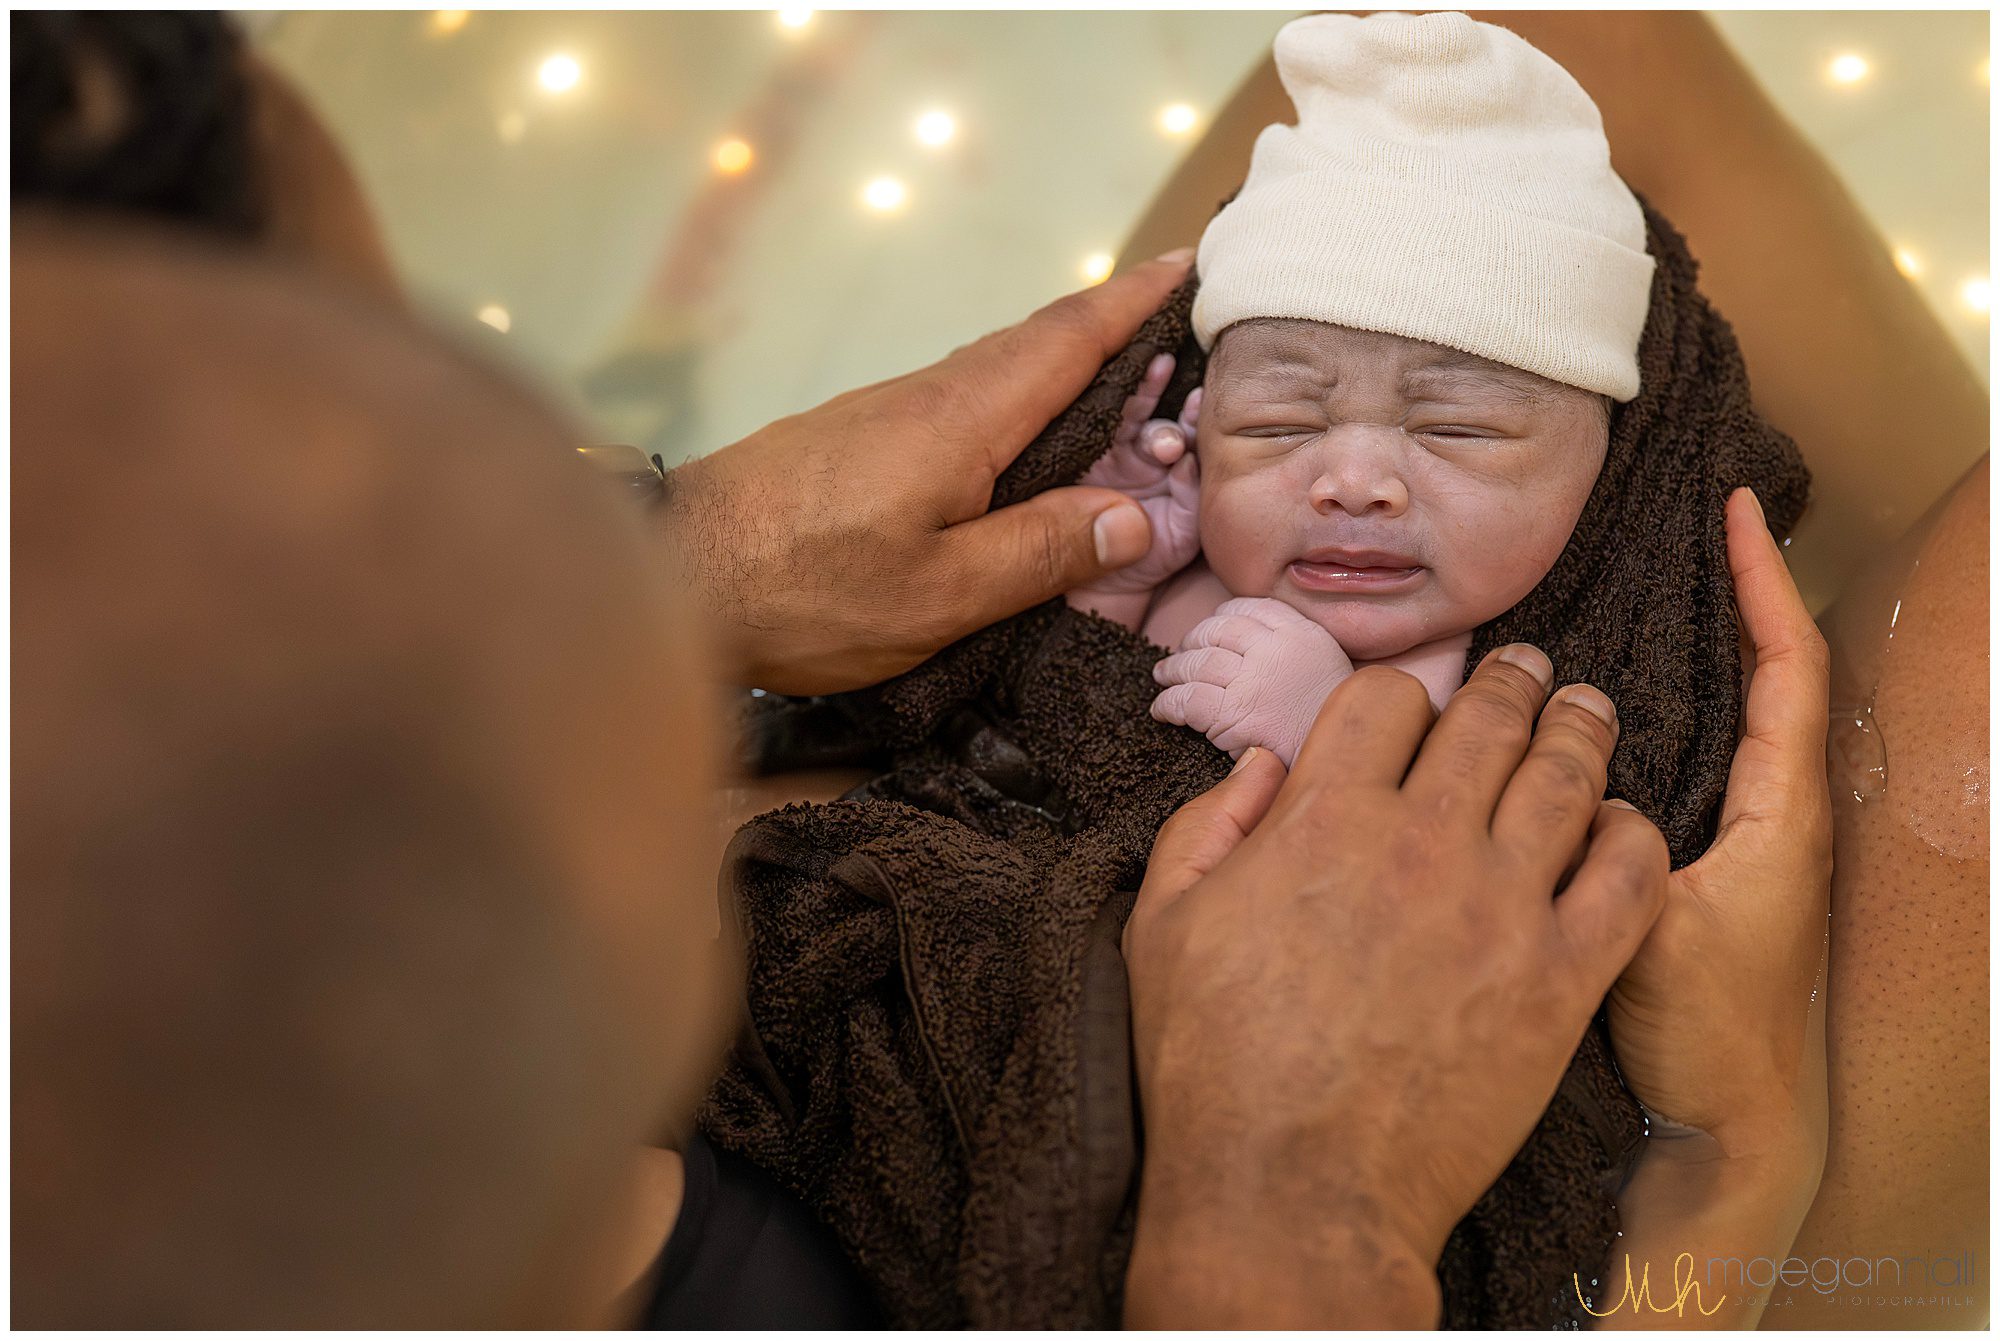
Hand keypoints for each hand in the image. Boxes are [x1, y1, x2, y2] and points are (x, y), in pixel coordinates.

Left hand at [660, 252, 1194, 693]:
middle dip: (1110, 329)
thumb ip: (1038, 553)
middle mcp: (927, 399)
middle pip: (1036, 346)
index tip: (1186, 266)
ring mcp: (886, 416)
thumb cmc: (798, 590)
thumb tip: (1130, 517)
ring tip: (1119, 390)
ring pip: (995, 376)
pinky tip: (1021, 445)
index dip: (1132, 304)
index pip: (1067, 341)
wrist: (670, 574)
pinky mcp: (857, 442)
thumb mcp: (939, 596)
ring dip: (1062, 369)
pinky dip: (1013, 406)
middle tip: (1175, 331)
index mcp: (960, 422)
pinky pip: (959, 405)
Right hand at [1122, 647, 1669, 1325]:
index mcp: (1324, 818)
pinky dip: (1634, 834)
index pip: (1388, 697)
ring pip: (1569, 776)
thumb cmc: (1214, 1066)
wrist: (1293, 1193)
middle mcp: (1421, 842)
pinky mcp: (1559, 980)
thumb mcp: (1164, 926)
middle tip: (1531, 672)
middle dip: (1513, 681)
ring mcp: (1500, 908)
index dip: (1402, 690)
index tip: (1414, 706)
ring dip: (1583, 728)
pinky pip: (1628, 877)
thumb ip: (1207, 826)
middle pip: (1491, 717)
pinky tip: (1623, 826)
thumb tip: (1265, 768)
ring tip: (1588, 712)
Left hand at [1150, 595, 1352, 764]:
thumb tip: (1252, 646)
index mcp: (1302, 634)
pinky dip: (1167, 704)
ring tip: (1164, 676)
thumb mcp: (1326, 666)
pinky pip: (1187, 699)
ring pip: (1197, 662)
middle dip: (1192, 640)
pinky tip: (1162, 711)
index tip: (1210, 628)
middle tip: (1181, 654)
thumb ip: (1294, 649)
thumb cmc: (1333, 722)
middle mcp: (1276, 650)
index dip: (1221, 617)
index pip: (1249, 608)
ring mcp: (1254, 680)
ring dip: (1173, 669)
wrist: (1345, 760)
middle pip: (1217, 631)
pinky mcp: (1234, 714)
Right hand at [1607, 487, 1831, 1210]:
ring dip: (1719, 651)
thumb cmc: (1706, 1034)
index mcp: (1783, 815)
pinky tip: (1622, 707)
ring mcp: (1758, 847)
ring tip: (1660, 595)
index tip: (1735, 515)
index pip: (1789, 669)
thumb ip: (1607, 853)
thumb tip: (1562, 783)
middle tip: (1691, 534)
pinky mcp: (1721, 874)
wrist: (1734, 1126)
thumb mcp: (1649, 933)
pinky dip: (1687, 711)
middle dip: (1746, 597)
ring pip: (1746, 721)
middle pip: (1779, 679)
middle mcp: (1783, 818)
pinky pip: (1712, 763)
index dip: (1766, 585)